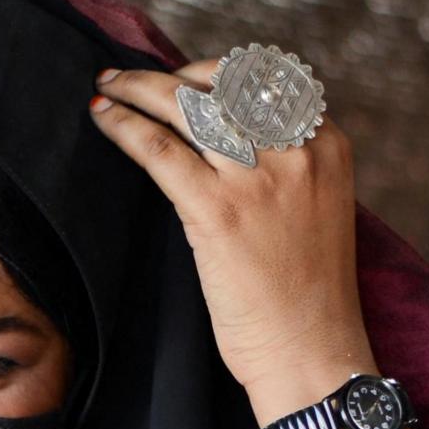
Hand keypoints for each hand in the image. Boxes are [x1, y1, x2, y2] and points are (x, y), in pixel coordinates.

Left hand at [89, 60, 401, 428]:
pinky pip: (160, 150)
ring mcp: (258, 179)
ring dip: (138, 88)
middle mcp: (297, 151)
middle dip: (172, 74)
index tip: (182, 80)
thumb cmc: (308, 296)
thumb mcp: (314, 210)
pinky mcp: (219, 211)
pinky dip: (125, 127)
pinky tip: (101, 118)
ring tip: (106, 87)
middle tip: (131, 78)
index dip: (215, 73)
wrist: (313, 354)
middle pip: (224, 83)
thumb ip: (284, 167)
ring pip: (187, 106)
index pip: (268, 78)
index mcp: (327, 145)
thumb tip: (222, 136)